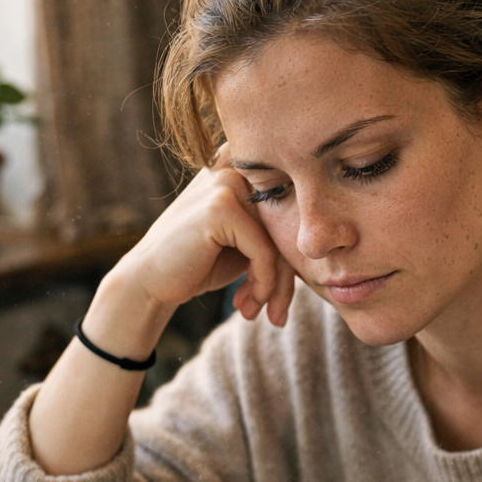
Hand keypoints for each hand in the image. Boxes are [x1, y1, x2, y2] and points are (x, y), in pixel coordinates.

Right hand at [110, 146, 296, 327]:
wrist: (150, 282)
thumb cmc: (199, 265)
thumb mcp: (246, 245)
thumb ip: (279, 232)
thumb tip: (331, 241)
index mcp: (243, 169)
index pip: (293, 210)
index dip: (294, 257)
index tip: (283, 296)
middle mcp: (235, 167)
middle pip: (289, 226)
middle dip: (287, 278)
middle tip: (276, 314)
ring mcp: (226, 184)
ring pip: (280, 242)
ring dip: (275, 287)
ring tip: (259, 313)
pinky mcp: (221, 207)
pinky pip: (265, 253)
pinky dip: (263, 285)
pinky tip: (247, 305)